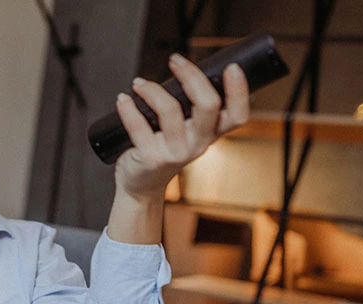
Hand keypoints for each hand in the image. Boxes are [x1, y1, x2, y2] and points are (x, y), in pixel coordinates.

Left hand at [113, 53, 249, 201]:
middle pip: (208, 104)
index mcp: (212, 134)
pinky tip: (123, 99)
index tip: (231, 67)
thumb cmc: (163, 149)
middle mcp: (198, 144)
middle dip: (191, 75)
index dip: (239, 91)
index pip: (237, 115)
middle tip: (175, 60)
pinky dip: (128, 108)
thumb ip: (191, 108)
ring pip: (170, 110)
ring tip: (138, 83)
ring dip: (152, 90)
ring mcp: (175, 152)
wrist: (141, 185)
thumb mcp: (186, 132)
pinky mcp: (151, 158)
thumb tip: (184, 69)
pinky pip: (138, 126)